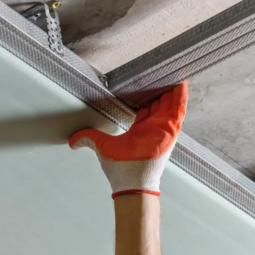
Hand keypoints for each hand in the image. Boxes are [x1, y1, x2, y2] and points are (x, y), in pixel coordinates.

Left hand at [69, 82, 187, 197]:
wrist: (132, 184)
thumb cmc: (122, 170)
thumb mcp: (102, 147)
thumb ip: (88, 139)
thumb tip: (72, 141)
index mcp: (140, 131)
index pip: (146, 109)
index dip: (145, 96)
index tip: (144, 83)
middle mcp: (153, 129)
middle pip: (160, 104)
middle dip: (160, 88)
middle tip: (160, 71)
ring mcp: (163, 130)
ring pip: (171, 104)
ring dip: (173, 89)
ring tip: (174, 71)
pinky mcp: (170, 131)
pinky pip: (179, 110)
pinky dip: (181, 97)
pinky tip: (182, 83)